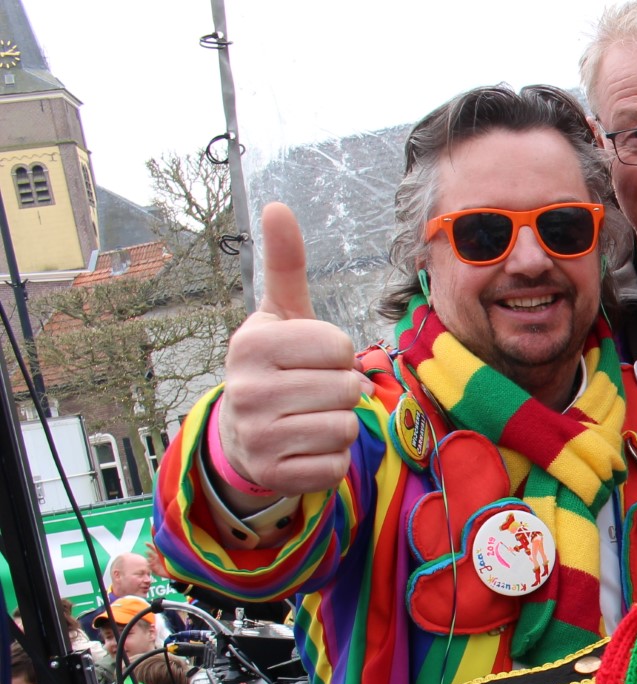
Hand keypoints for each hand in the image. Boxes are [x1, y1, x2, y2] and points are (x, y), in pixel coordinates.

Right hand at [217, 202, 368, 506]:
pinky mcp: (275, 475)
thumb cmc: (275, 365)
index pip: (338, 345)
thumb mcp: (279, 315)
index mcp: (252, 344)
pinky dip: (331, 458)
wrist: (241, 433)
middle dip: (340, 389)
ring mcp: (258, 437)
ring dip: (339, 423)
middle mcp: (247, 391)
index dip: (337, 352)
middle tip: (311, 391)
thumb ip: (285, 265)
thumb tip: (277, 205)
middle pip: (346, 387)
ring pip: (344, 426)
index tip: (310, 357)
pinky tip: (305, 446)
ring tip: (309, 416)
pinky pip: (336, 464)